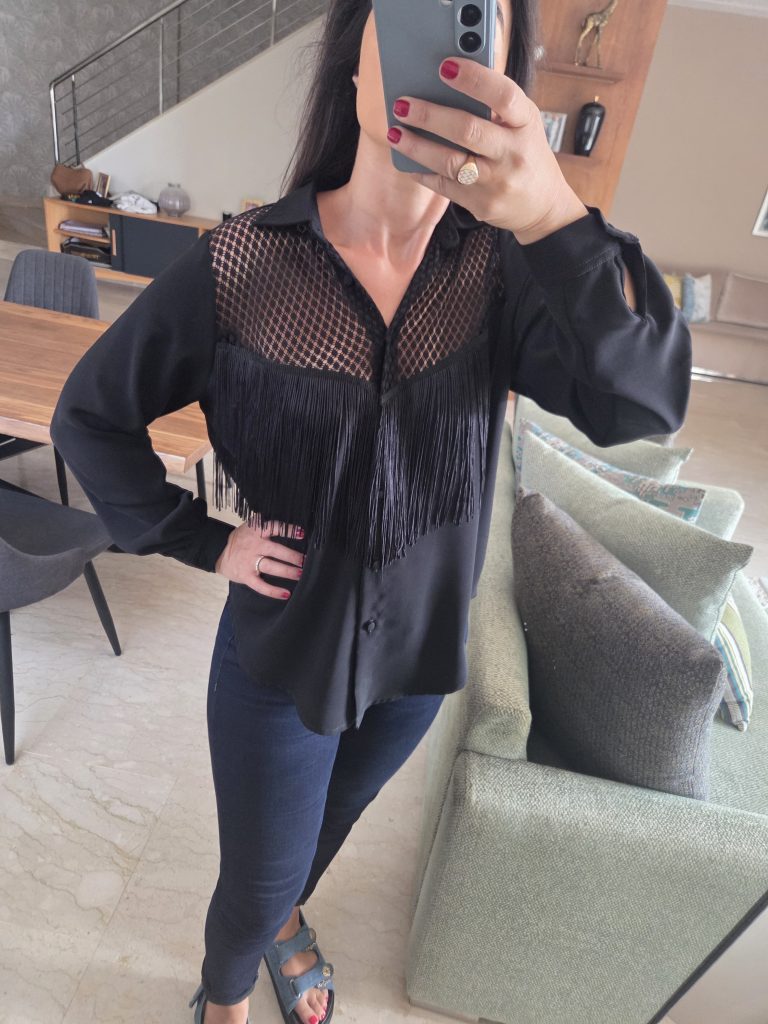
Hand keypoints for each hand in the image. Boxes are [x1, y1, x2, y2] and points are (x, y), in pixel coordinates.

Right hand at [215, 519, 304, 599]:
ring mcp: (249, 562)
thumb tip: (293, 526)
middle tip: (305, 561)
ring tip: (300, 574)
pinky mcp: (246, 576)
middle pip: (275, 550)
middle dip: (292, 556)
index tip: (302, 533)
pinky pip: (261, 586)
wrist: (220, 553)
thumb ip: (268, 525)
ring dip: (287, 571)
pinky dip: (273, 591)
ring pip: (271, 567)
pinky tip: (286, 593)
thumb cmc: (243, 539)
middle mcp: (253, 546)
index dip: (287, 530)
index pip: (273, 527)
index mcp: (256, 531)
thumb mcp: (252, 526)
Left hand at [387, 56, 588, 243]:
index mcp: (526, 124)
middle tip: (402, 104)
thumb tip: (447, 84)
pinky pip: (444, 186)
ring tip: (395, 132)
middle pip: (467, 130)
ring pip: (449, 162)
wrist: (542, 206)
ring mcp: (496, 182)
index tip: (445, 67)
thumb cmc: (526, 154)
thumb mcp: (523, 124)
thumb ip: (496, 106)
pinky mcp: (480, 204)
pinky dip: (422, 171)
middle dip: (430, 115)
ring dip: (416, 146)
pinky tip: (407, 160)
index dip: (474, 80)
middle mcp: (513, 153)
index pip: (503, 96)